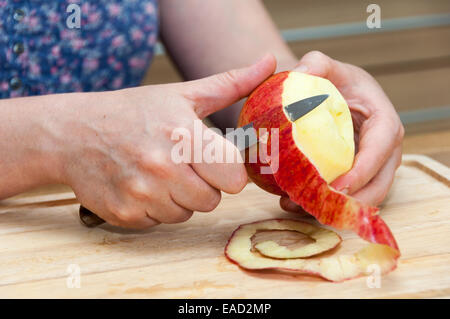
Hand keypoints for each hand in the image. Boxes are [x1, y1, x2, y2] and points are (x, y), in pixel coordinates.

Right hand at [57, 54, 275, 227]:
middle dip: (203, 185)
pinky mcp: (125, 215)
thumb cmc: (133, 112)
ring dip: (178, 198)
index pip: (235, 179)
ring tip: (158, 173)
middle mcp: (163, 168)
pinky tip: (141, 185)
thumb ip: (231, 84)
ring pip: (186, 214)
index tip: (213, 159)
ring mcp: (141, 195)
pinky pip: (159, 223)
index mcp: (184, 136)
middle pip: (212, 201)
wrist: (73, 133)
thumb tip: (270, 63)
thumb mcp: (182, 94)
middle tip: (181, 164)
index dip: (226, 169)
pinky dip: (155, 209)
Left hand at [280, 51, 403, 212]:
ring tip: (293, 206)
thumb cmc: (334, 81)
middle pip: (378, 184)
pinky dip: (323, 205)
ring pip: (362, 198)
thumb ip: (315, 63)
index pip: (381, 149)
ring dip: (332, 209)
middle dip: (350, 201)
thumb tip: (301, 74)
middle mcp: (385, 150)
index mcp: (384, 122)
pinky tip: (291, 204)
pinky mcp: (357, 178)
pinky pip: (346, 198)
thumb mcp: (326, 66)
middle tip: (313, 206)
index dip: (363, 170)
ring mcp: (372, 167)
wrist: (332, 95)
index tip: (339, 186)